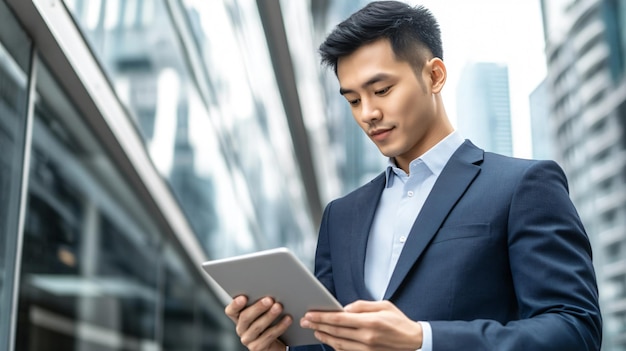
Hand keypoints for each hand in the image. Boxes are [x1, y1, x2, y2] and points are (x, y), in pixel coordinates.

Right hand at [225, 295, 290, 350]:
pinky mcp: (257, 348)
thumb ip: (260, 302)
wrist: (275, 343)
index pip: (231, 311)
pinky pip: (268, 336)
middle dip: (258, 308)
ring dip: (269, 316)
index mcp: (239, 317)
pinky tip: (287, 319)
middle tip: (269, 299)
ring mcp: (248, 339)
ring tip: (279, 307)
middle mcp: (241, 329)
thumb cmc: (268, 321)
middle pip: (245, 318)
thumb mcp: (262, 311)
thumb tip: (269, 287)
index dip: (235, 304)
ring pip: (257, 327)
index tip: (243, 297)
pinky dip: (279, 327)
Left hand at [300, 300, 421, 350]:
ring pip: (339, 344)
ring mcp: (367, 349)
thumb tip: (344, 308)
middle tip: (305, 321)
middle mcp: (367, 338)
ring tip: (314, 330)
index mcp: (370, 322)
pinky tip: (329, 339)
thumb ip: (362, 306)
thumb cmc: (399, 321)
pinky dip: (335, 346)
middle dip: (318, 325)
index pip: (340, 319)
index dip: (323, 316)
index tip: (310, 314)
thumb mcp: (383, 305)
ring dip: (324, 337)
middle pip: (336, 332)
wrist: (414, 341)